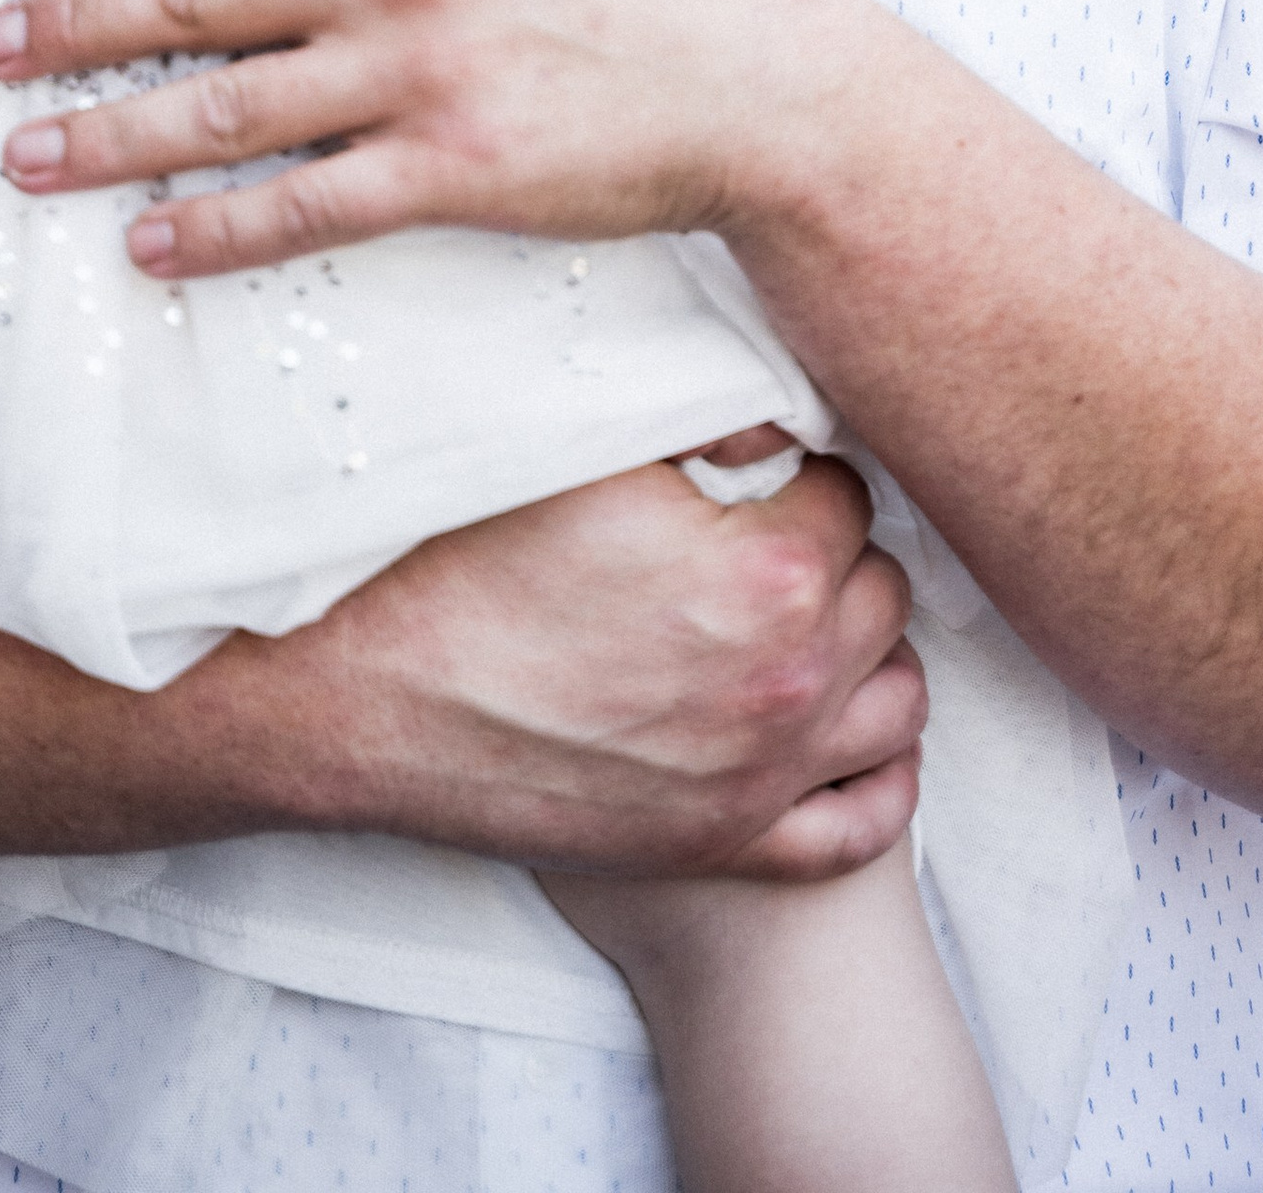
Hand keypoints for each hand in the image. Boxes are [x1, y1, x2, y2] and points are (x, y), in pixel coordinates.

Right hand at [237, 441, 927, 880]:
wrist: (364, 692)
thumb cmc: (464, 558)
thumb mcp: (588, 445)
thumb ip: (710, 421)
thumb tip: (786, 418)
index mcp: (768, 574)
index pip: (848, 492)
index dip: (796, 473)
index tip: (755, 474)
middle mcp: (786, 684)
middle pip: (880, 591)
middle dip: (832, 555)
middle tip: (764, 537)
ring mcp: (761, 777)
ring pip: (897, 699)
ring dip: (862, 652)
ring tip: (801, 622)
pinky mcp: (725, 844)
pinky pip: (863, 826)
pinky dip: (872, 774)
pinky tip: (838, 728)